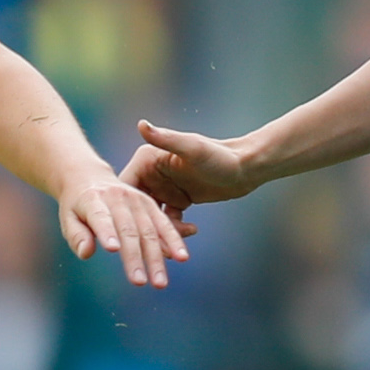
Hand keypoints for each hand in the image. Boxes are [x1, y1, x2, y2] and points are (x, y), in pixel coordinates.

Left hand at [57, 164, 190, 288]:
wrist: (91, 178)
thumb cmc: (76, 206)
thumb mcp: (68, 218)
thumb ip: (76, 235)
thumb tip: (86, 254)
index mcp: (93, 200)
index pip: (101, 218)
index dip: (107, 232)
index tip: (114, 250)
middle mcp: (117, 198)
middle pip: (128, 230)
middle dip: (136, 257)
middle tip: (140, 282)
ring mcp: (136, 200)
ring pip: (149, 230)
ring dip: (157, 257)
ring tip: (161, 282)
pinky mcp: (149, 204)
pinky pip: (163, 224)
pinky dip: (173, 240)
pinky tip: (181, 257)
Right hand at [120, 120, 263, 231]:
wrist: (246, 168)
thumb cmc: (220, 156)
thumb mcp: (192, 149)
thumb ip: (166, 139)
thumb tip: (142, 125)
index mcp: (147, 159)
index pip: (125, 187)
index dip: (124, 209)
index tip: (127, 229)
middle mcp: (152, 172)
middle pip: (137, 207)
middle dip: (143, 227)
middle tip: (155, 245)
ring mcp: (164, 187)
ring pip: (152, 217)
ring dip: (161, 232)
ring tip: (175, 243)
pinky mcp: (177, 200)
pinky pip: (168, 221)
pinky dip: (176, 230)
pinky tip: (193, 229)